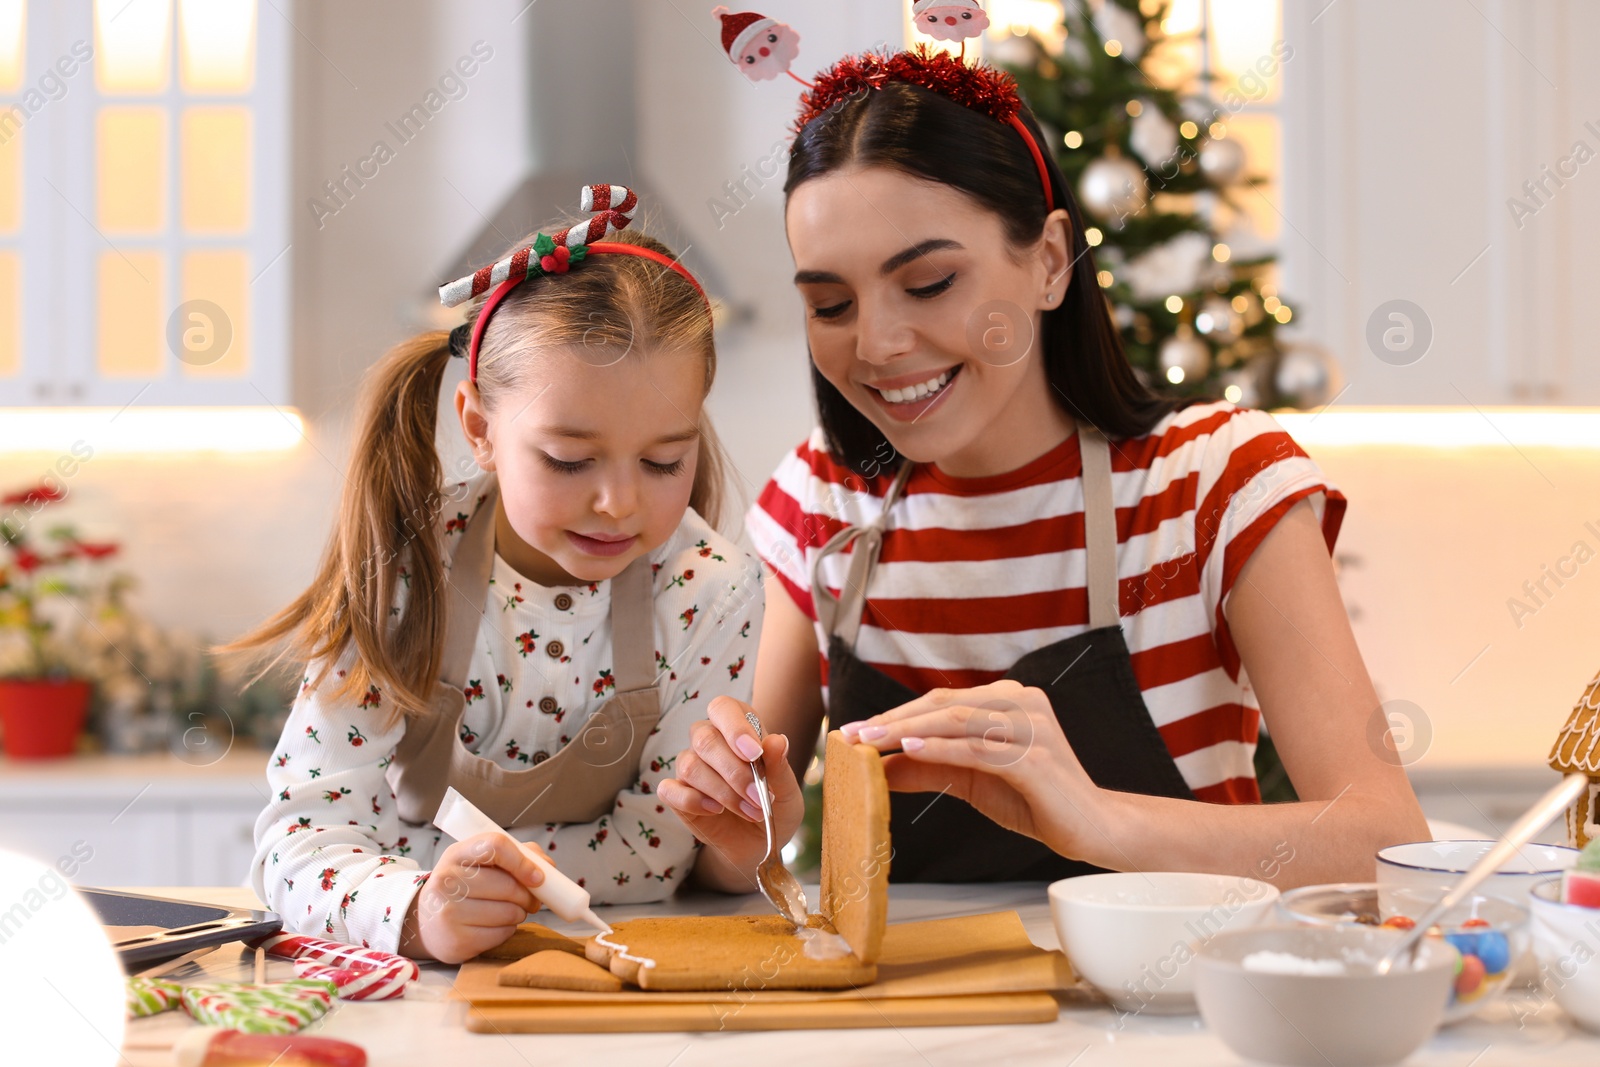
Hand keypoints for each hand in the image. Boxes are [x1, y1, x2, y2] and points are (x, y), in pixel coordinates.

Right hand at [398, 831, 545, 963]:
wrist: (426, 921)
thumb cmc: (463, 886)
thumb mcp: (480, 862)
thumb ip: (517, 855)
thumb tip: (549, 867)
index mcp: (456, 854)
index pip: (495, 846)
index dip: (522, 861)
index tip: (538, 877)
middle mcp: (447, 881)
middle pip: (507, 885)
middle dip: (528, 895)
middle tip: (531, 899)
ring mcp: (449, 913)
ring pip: (509, 912)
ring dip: (519, 913)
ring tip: (509, 911)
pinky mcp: (457, 941)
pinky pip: (502, 934)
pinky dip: (508, 930)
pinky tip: (495, 925)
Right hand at [657, 696, 804, 879]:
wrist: (760, 841)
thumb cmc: (775, 806)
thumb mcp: (788, 790)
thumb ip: (780, 766)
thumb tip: (777, 741)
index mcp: (737, 726)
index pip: (723, 708)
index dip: (735, 727)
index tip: (754, 753)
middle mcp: (709, 740)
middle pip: (705, 738)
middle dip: (734, 771)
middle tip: (758, 796)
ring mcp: (690, 766)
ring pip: (690, 766)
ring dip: (723, 792)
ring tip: (750, 811)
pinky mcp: (676, 794)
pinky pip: (669, 790)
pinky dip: (693, 801)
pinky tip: (716, 811)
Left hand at [840, 680, 1104, 858]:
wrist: (1090, 828)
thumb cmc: (1033, 799)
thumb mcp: (970, 779)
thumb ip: (927, 767)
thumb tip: (877, 767)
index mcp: (1008, 699)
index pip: (940, 701)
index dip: (895, 714)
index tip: (854, 730)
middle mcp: (1021, 702)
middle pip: (944, 705)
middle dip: (893, 720)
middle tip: (851, 735)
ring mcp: (1031, 727)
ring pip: (958, 721)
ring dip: (908, 731)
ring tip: (871, 742)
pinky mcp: (1035, 758)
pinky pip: (979, 749)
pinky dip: (942, 749)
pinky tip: (911, 750)